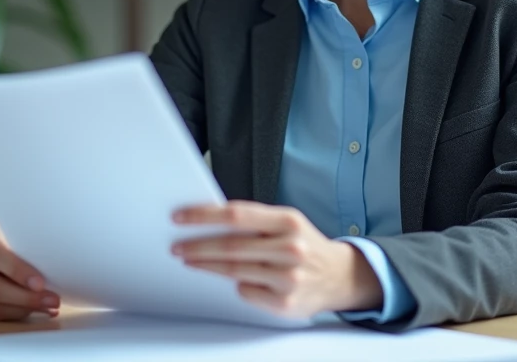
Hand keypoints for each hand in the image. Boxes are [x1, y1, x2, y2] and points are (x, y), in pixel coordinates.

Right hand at [0, 219, 59, 319]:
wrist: (11, 240)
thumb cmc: (26, 233)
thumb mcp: (30, 228)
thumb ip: (39, 239)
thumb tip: (68, 256)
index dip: (16, 270)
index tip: (40, 282)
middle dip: (27, 298)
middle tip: (53, 299)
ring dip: (27, 308)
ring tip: (51, 305)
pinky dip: (22, 313)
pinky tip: (41, 308)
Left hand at [171, 201, 382, 317]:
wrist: (339, 276)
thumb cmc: (305, 245)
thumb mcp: (287, 223)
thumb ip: (255, 221)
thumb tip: (209, 221)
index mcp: (288, 221)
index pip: (236, 215)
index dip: (204, 216)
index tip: (180, 217)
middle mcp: (290, 248)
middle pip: (230, 246)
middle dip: (197, 246)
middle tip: (177, 245)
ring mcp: (288, 277)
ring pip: (234, 271)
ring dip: (206, 265)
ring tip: (190, 260)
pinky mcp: (285, 302)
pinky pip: (246, 292)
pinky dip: (236, 285)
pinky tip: (232, 280)